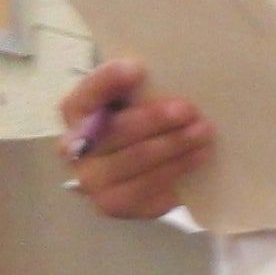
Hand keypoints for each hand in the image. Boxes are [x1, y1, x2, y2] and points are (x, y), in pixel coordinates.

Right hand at [60, 58, 212, 219]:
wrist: (132, 165)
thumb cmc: (133, 120)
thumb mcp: (130, 96)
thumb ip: (134, 85)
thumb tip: (150, 73)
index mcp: (76, 111)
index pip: (86, 94)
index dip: (109, 81)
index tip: (139, 69)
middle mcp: (74, 149)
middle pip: (116, 132)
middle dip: (155, 120)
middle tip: (190, 110)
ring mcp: (92, 181)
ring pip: (135, 162)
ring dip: (173, 147)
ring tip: (202, 134)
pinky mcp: (114, 205)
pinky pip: (147, 190)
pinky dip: (176, 172)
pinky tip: (196, 158)